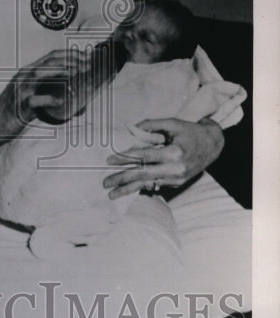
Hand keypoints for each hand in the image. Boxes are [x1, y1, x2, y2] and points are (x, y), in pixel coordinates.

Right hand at [0, 48, 91, 135]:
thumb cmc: (14, 111)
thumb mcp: (33, 99)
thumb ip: (51, 97)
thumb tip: (76, 105)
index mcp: (28, 73)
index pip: (51, 57)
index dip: (70, 54)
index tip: (87, 56)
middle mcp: (24, 77)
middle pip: (48, 61)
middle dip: (69, 59)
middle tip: (88, 63)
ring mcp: (20, 90)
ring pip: (39, 74)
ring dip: (59, 71)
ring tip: (77, 71)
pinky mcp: (18, 106)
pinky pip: (34, 101)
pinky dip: (48, 100)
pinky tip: (61, 102)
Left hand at [103, 117, 224, 198]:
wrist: (213, 145)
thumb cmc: (191, 132)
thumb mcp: (173, 123)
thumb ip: (152, 125)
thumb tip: (131, 128)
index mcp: (174, 153)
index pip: (143, 157)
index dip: (125, 158)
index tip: (109, 161)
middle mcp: (175, 169)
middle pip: (143, 175)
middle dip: (122, 179)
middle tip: (105, 183)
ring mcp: (176, 178)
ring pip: (147, 184)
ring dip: (128, 189)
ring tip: (112, 194)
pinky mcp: (177, 183)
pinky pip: (155, 184)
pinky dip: (140, 187)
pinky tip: (127, 189)